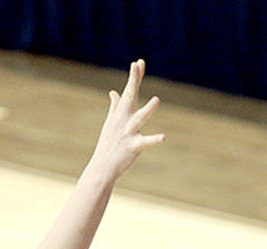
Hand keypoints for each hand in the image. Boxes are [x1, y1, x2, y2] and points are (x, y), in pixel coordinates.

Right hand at [87, 59, 164, 179]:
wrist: (102, 167)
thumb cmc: (108, 145)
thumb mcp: (110, 123)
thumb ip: (115, 107)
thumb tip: (113, 92)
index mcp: (120, 114)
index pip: (129, 91)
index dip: (134, 77)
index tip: (139, 62)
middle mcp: (123, 120)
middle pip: (130, 97)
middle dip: (134, 81)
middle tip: (137, 65)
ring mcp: (128, 133)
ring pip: (139, 119)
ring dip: (147, 110)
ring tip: (157, 100)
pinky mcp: (133, 147)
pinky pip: (145, 142)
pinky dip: (154, 140)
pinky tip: (163, 137)